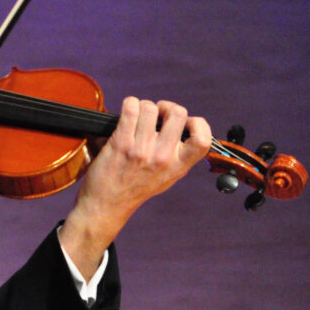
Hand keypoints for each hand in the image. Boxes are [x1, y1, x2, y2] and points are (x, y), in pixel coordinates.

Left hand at [61, 97, 210, 277]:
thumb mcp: (167, 177)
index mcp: (178, 166)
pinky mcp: (120, 144)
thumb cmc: (135, 189)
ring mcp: (142, 150)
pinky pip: (130, 109)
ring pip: (150, 108)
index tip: (185, 123)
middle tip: (157, 114)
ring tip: (138, 115)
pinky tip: (127, 111)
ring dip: (143, 106)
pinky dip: (129, 104)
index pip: (203, 139)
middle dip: (166, 107)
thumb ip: (177, 156)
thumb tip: (184, 129)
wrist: (106, 205)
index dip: (198, 124)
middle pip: (177, 113)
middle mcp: (163, 157)